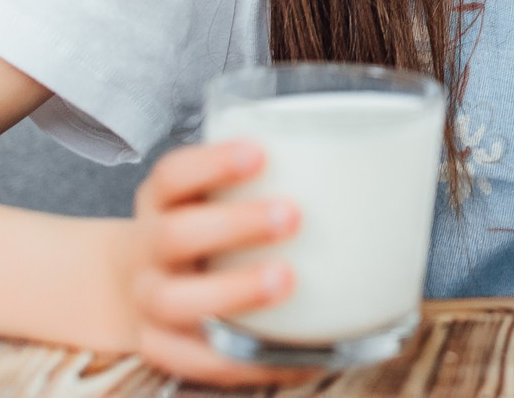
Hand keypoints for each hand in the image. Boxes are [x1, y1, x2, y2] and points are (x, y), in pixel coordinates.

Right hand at [116, 141, 316, 387]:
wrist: (138, 286)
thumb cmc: (204, 231)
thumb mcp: (214, 198)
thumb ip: (272, 185)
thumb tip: (375, 176)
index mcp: (163, 202)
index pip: (174, 175)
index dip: (212, 163)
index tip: (260, 153)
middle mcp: (149, 250)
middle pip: (174, 236)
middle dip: (233, 225)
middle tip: (291, 216)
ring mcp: (150, 302)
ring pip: (176, 302)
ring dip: (234, 291)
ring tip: (285, 281)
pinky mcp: (161, 348)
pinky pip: (198, 361)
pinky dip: (247, 361)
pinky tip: (294, 356)